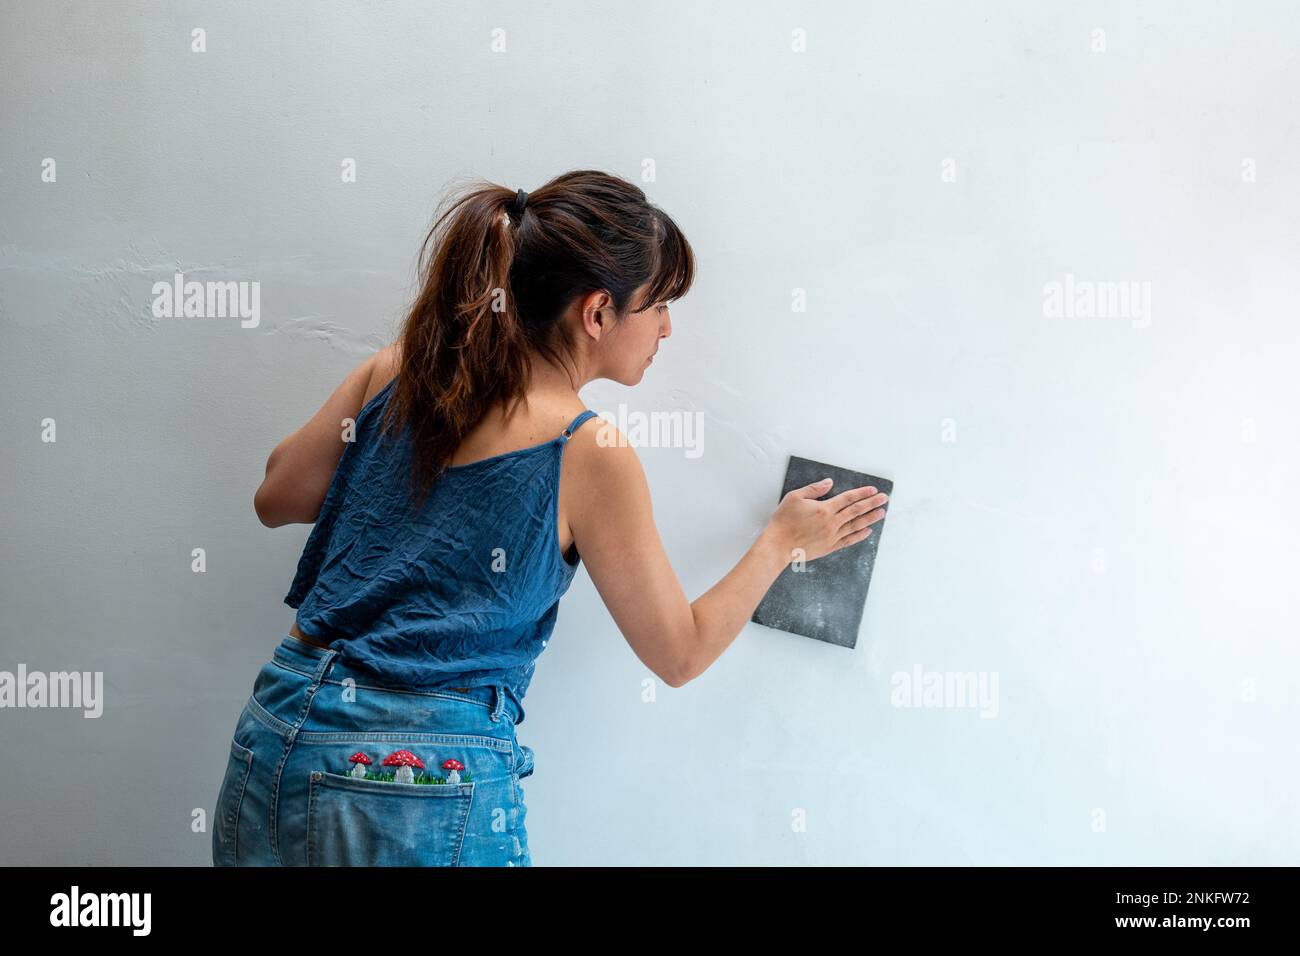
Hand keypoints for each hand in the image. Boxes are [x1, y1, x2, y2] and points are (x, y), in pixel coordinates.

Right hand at [763, 478, 888, 563]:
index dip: (862, 493)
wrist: (778, 545)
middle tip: (885, 499)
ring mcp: (832, 536)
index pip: (848, 498)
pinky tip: (867, 531)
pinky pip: (848, 540)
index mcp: (824, 508)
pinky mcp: (829, 547)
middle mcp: (831, 522)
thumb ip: (814, 489)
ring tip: (882, 513)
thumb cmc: (783, 520)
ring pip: (856, 525)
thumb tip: (829, 482)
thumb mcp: (795, 497)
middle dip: (872, 503)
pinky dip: (859, 535)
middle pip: (856, 511)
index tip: (873, 490)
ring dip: (870, 519)